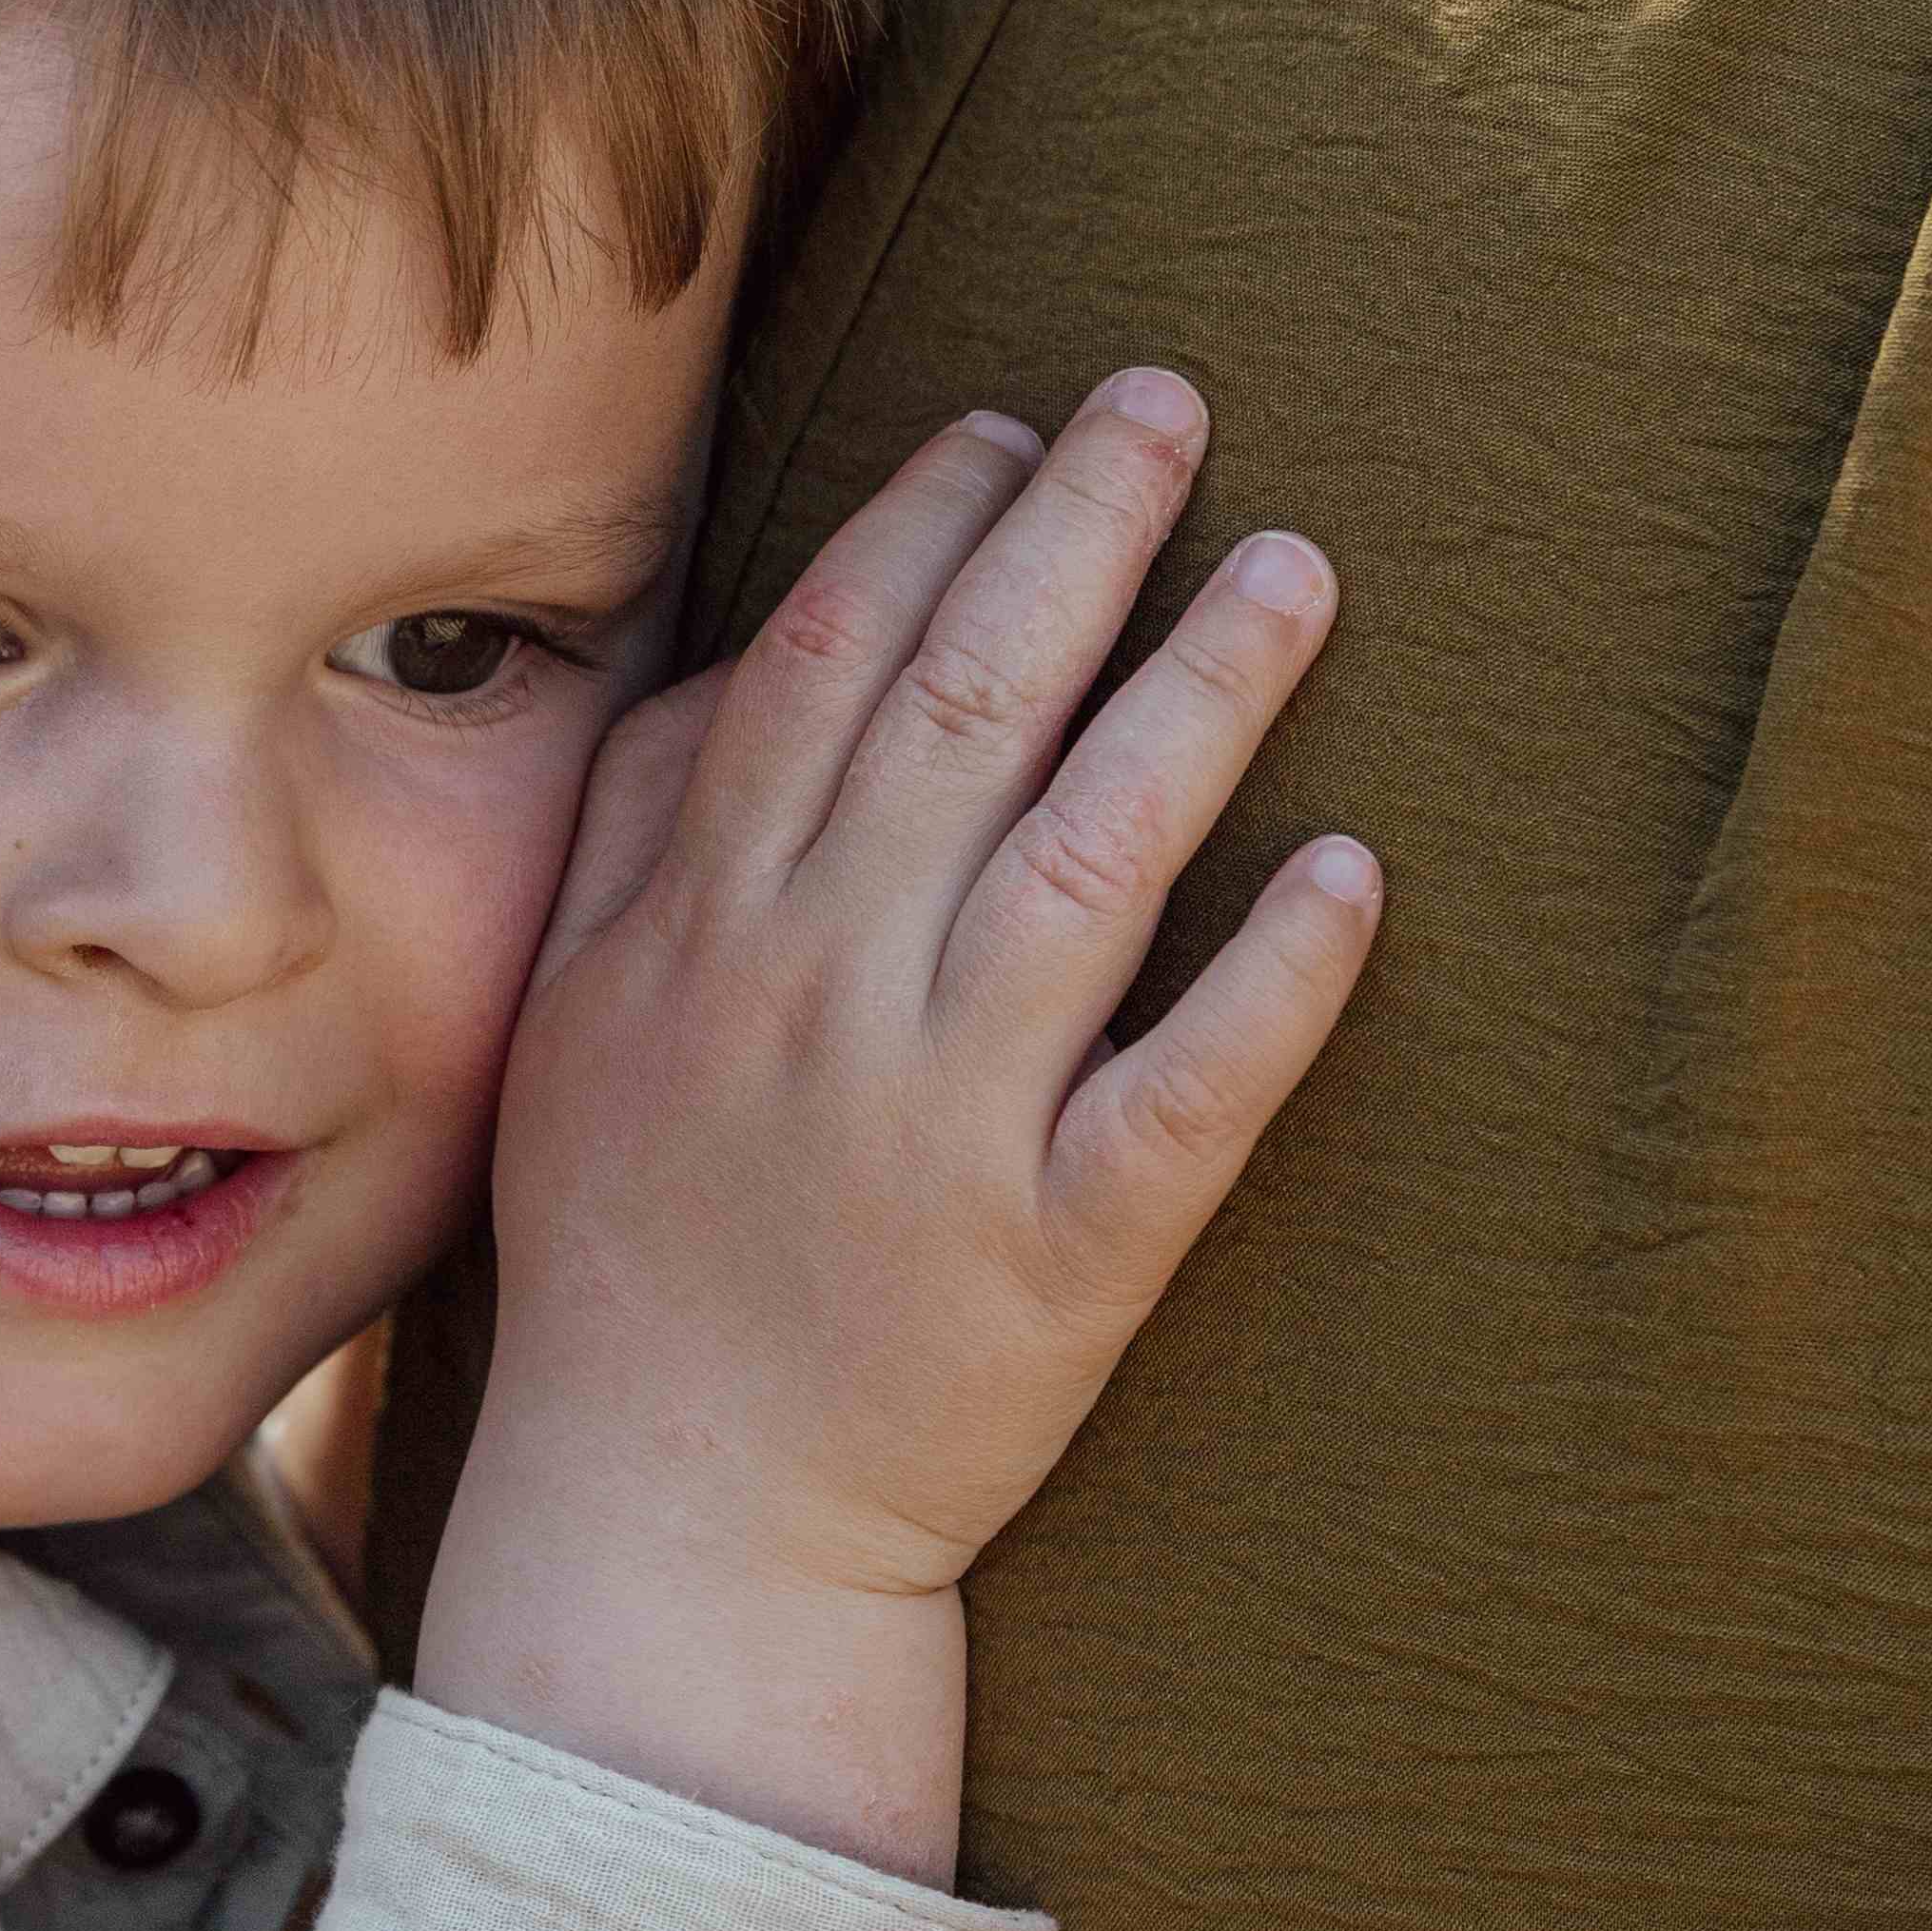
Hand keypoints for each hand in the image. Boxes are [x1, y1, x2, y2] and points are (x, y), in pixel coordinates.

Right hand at [417, 370, 1377, 1876]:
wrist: (674, 1526)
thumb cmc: (630, 1256)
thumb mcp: (579, 1019)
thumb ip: (646, 829)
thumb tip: (756, 652)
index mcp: (699, 931)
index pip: (821, 668)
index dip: (924, 522)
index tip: (1015, 423)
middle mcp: (816, 1000)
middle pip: (960, 713)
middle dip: (1073, 536)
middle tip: (1175, 404)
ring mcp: (940, 1128)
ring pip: (1086, 867)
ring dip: (1198, 701)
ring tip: (1297, 574)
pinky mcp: (1058, 1258)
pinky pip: (1183, 1096)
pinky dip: (1270, 983)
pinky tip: (1352, 874)